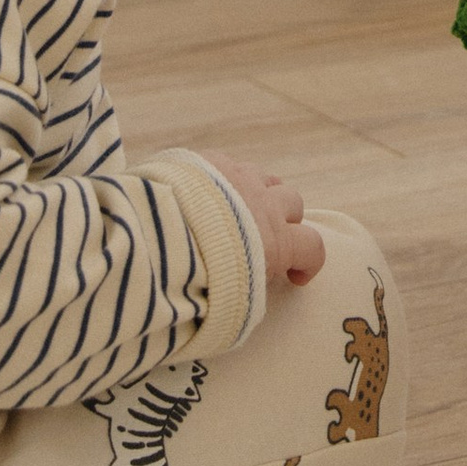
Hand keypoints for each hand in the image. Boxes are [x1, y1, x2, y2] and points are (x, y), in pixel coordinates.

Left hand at [203, 154, 324, 291]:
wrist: (154, 236)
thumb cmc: (195, 280)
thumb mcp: (231, 304)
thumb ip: (250, 294)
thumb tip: (246, 297)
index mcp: (276, 242)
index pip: (313, 247)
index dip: (309, 262)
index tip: (295, 276)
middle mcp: (264, 203)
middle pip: (292, 202)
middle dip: (285, 221)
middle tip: (263, 240)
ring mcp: (238, 177)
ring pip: (264, 179)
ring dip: (260, 196)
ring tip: (238, 213)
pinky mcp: (210, 161)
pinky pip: (230, 166)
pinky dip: (227, 181)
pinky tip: (207, 195)